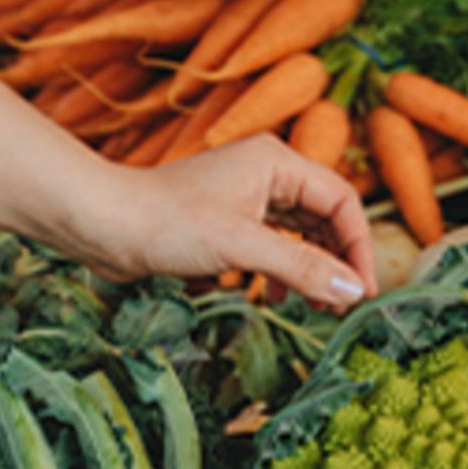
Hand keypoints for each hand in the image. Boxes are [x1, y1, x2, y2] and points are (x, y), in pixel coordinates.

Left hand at [91, 136, 377, 306]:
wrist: (105, 225)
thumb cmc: (167, 222)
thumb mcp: (241, 246)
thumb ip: (302, 268)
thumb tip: (352, 291)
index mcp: (276, 161)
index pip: (341, 201)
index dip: (359, 246)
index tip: (363, 290)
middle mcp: (266, 173)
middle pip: (325, 217)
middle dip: (337, 261)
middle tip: (342, 305)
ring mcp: (246, 196)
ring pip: (300, 233)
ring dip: (312, 269)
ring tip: (317, 307)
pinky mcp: (227, 221)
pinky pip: (274, 244)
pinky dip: (283, 270)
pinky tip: (277, 298)